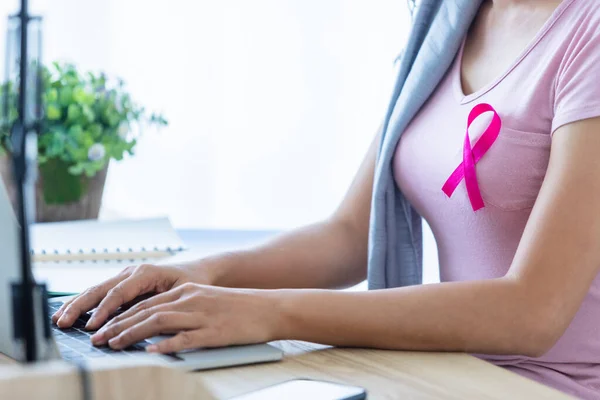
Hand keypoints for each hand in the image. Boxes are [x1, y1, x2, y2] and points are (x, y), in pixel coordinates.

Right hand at [51, 262, 214, 329]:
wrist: (197, 272)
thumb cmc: (192, 282)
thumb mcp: (182, 293)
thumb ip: (162, 305)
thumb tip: (143, 322)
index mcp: (145, 273)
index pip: (119, 293)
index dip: (103, 310)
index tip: (92, 326)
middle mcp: (131, 272)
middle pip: (100, 289)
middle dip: (80, 307)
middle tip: (63, 323)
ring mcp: (125, 276)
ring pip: (95, 290)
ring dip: (76, 304)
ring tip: (58, 319)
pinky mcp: (122, 283)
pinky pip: (99, 293)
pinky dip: (82, 302)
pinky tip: (68, 312)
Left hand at [89, 283, 279, 352]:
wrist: (269, 308)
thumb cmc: (238, 308)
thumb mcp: (207, 302)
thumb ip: (182, 311)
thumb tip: (155, 327)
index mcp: (187, 292)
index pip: (145, 303)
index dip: (120, 316)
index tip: (101, 328)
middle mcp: (190, 300)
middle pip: (146, 311)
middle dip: (118, 325)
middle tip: (97, 339)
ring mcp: (201, 315)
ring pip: (159, 322)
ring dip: (132, 333)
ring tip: (114, 345)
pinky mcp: (213, 332)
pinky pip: (185, 338)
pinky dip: (165, 344)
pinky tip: (150, 352)